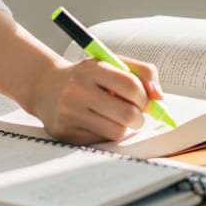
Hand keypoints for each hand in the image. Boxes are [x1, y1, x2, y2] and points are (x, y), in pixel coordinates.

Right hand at [30, 56, 161, 144]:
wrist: (46, 86)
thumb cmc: (86, 76)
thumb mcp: (110, 63)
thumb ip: (141, 72)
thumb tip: (160, 97)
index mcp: (93, 68)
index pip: (131, 86)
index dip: (145, 97)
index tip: (144, 100)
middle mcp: (79, 90)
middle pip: (127, 113)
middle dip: (139, 117)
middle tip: (135, 115)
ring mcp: (70, 113)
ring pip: (117, 132)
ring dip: (124, 128)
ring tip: (117, 119)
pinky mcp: (65, 133)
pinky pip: (100, 142)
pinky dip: (107, 135)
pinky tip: (99, 124)